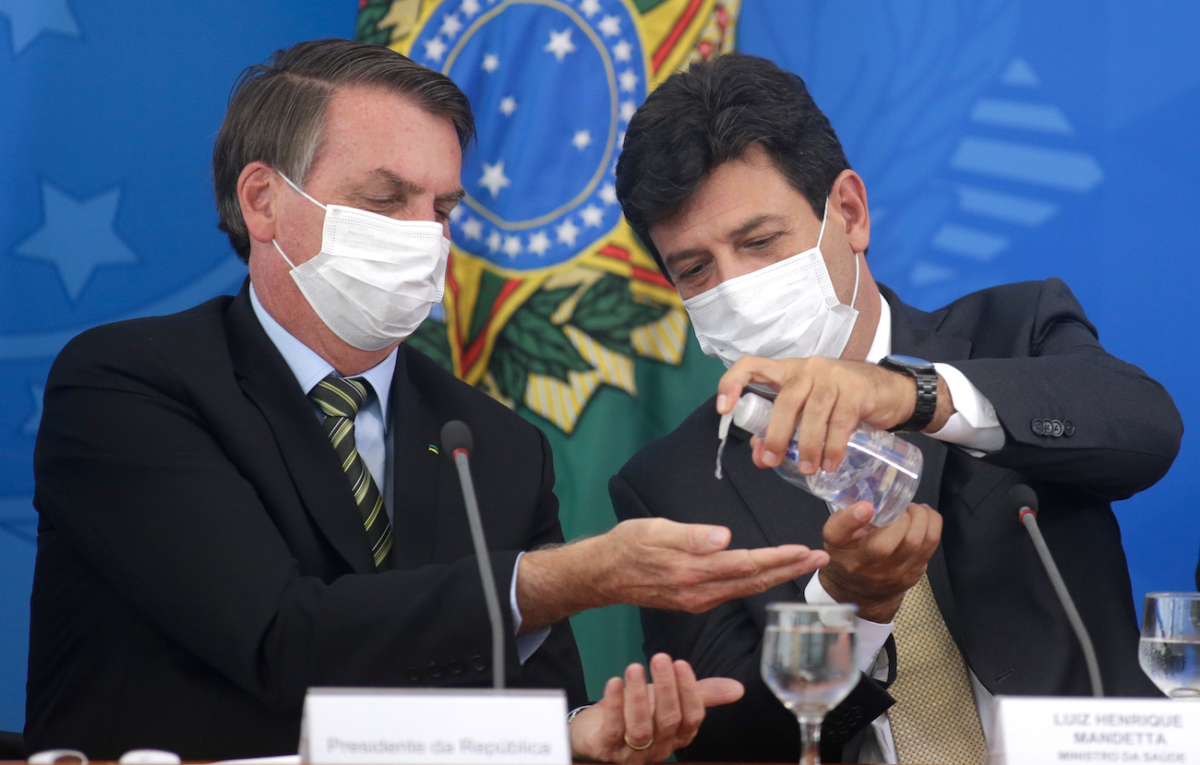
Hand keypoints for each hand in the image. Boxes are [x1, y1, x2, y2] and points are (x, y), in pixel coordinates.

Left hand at [569, 653, 742, 762]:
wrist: (598, 729)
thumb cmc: (641, 712)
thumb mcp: (672, 699)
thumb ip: (703, 694)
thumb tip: (739, 688)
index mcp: (679, 735)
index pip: (692, 717)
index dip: (688, 691)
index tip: (680, 663)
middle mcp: (660, 747)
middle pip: (668, 721)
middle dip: (666, 688)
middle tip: (660, 658)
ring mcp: (633, 752)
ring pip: (641, 728)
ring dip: (639, 696)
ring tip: (635, 667)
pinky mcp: (607, 748)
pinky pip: (613, 730)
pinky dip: (615, 705)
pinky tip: (614, 682)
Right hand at [589, 518, 828, 613]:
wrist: (602, 574)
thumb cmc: (627, 545)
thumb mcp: (654, 530)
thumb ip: (690, 535)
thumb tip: (724, 537)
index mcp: (693, 571)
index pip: (747, 564)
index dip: (778, 558)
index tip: (804, 551)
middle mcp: (700, 591)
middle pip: (754, 580)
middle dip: (789, 569)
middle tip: (820, 558)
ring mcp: (698, 600)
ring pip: (746, 588)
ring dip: (777, 576)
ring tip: (802, 564)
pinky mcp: (694, 601)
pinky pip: (733, 592)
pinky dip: (756, 582)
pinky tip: (766, 575)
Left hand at [716, 355, 948, 474]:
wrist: (889, 391)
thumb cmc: (840, 402)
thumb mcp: (807, 413)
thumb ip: (782, 430)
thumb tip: (760, 456)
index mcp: (787, 371)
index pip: (752, 365)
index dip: (732, 384)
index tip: (723, 410)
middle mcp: (807, 368)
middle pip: (785, 400)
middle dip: (776, 435)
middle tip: (774, 461)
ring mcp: (833, 376)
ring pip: (812, 413)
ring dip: (808, 446)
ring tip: (809, 469)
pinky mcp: (856, 388)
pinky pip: (840, 422)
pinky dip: (833, 447)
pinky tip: (830, 463)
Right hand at [818, 501, 940, 621]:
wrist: (859, 593)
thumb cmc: (849, 555)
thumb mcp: (837, 536)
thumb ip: (848, 515)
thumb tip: (873, 493)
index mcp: (838, 549)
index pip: (837, 535)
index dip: (852, 519)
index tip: (866, 506)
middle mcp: (861, 565)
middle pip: (884, 544)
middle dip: (899, 516)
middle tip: (900, 506)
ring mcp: (889, 574)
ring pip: (914, 542)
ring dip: (920, 517)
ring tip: (914, 510)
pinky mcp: (911, 575)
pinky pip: (930, 546)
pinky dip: (931, 524)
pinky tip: (924, 517)